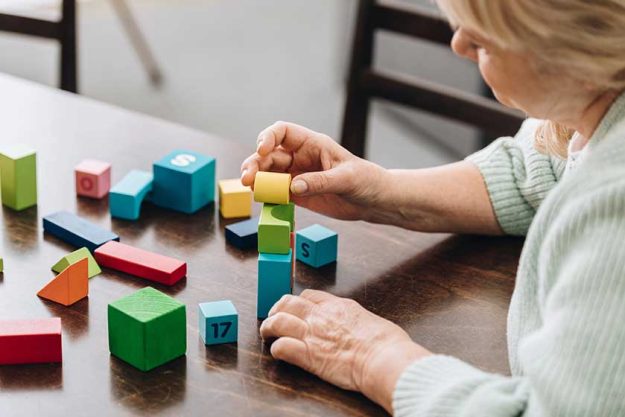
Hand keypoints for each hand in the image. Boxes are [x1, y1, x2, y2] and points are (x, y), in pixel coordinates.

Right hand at [240, 121, 387, 220]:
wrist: (374, 201)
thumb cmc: (365, 180)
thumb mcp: (346, 179)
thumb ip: (320, 181)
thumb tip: (294, 186)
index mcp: (312, 144)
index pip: (283, 132)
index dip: (268, 137)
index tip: (262, 150)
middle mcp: (300, 157)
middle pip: (269, 155)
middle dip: (255, 164)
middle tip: (247, 179)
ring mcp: (297, 175)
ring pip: (269, 174)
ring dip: (256, 180)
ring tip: (249, 189)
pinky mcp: (298, 195)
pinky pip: (276, 193)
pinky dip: (267, 196)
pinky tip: (262, 202)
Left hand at [260, 290, 430, 412]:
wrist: (384, 358)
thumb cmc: (387, 343)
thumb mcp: (370, 320)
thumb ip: (355, 320)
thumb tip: (357, 327)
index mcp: (338, 306)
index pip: (309, 296)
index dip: (299, 301)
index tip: (296, 308)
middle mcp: (321, 316)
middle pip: (288, 303)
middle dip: (277, 309)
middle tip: (274, 317)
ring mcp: (313, 334)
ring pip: (278, 321)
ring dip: (269, 327)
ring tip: (267, 332)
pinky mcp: (308, 356)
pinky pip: (282, 347)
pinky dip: (276, 349)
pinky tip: (278, 353)